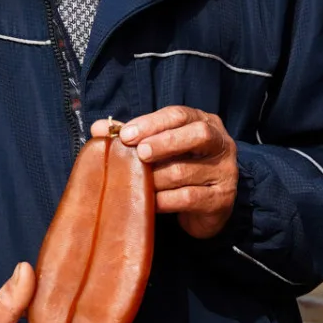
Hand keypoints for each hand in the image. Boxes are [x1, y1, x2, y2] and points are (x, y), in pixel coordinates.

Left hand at [119, 106, 238, 238]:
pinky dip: (163, 200)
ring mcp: (224, 172)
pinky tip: (148, 202)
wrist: (207, 206)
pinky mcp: (220, 199)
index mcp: (205, 122)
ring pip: (185, 171)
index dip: (152, 123)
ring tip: (135, 183)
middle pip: (197, 135)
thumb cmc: (181, 168)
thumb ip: (133, 136)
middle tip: (139, 153)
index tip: (125, 134)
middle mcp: (221, 144)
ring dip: (155, 178)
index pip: (179, 115)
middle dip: (164, 142)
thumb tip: (98, 128)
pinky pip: (188, 198)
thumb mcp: (161, 147)